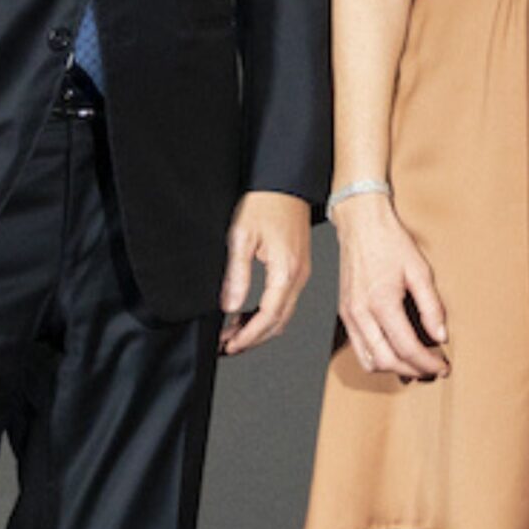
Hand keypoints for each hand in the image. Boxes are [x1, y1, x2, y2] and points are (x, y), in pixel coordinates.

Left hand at [219, 190, 313, 355]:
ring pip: (283, 314)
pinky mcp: (298, 266)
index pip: (269, 317)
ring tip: (234, 333)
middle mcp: (299, 275)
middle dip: (253, 339)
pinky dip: (268, 314)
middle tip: (228, 346)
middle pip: (279, 322)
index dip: (248, 337)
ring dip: (260, 328)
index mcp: (286, 271)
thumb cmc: (266, 203)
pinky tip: (248, 313)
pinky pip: (285, 300)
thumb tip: (231, 306)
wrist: (286, 182)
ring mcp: (301, 271)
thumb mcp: (242, 236)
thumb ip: (237, 275)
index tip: (229, 346)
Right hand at [330, 191, 449, 380]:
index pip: (407, 348)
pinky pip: (359, 348)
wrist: (361, 224)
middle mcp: (361, 314)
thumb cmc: (390, 242)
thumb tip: (441, 335)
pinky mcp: (345, 314)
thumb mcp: (420, 269)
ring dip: (394, 368)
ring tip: (416, 365)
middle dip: (413, 370)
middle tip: (433, 369)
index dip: (427, 363)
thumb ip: (432, 306)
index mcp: (381, 302)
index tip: (443, 366)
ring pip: (369, 361)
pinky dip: (378, 359)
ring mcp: (349, 316)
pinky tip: (395, 353)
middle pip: (387, 361)